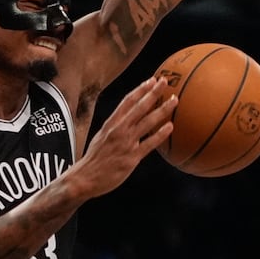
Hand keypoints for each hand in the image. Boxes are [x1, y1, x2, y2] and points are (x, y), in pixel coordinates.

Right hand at [70, 77, 175, 197]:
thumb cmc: (95, 159)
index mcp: (111, 123)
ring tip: (174, 100)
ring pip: (147, 122)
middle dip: (153, 92)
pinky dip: (160, 134)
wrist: (85, 178)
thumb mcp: (101, 136)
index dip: (140, 89)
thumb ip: (115, 127)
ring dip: (162, 109)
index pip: (127, 101)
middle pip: (139, 107)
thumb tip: (127, 120)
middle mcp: (119, 130)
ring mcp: (126, 143)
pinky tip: (170, 127)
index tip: (151, 80)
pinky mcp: (131, 157)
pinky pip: (149, 143)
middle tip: (165, 81)